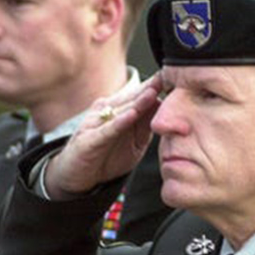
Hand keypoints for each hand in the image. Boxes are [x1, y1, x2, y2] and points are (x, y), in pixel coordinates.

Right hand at [44, 75, 162, 198]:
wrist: (79, 177)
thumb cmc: (108, 155)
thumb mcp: (135, 143)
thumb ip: (147, 127)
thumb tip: (165, 109)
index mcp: (118, 110)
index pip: (139, 96)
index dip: (155, 87)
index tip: (175, 77)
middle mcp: (106, 112)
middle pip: (131, 98)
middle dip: (149, 88)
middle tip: (166, 78)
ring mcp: (96, 124)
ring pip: (120, 110)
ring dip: (137, 102)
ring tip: (152, 93)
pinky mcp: (89, 140)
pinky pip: (106, 130)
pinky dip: (119, 122)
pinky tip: (131, 116)